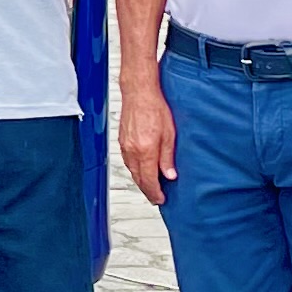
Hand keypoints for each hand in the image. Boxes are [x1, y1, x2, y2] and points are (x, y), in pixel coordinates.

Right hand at [116, 82, 176, 206]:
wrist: (139, 92)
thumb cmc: (155, 108)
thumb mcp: (169, 134)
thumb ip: (168, 157)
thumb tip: (170, 175)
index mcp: (145, 151)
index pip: (149, 180)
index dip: (155, 193)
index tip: (161, 199)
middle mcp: (132, 151)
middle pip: (138, 179)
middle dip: (147, 190)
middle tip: (156, 197)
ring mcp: (125, 147)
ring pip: (131, 171)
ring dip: (140, 181)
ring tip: (150, 186)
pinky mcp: (121, 141)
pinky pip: (127, 162)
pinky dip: (134, 170)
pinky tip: (140, 169)